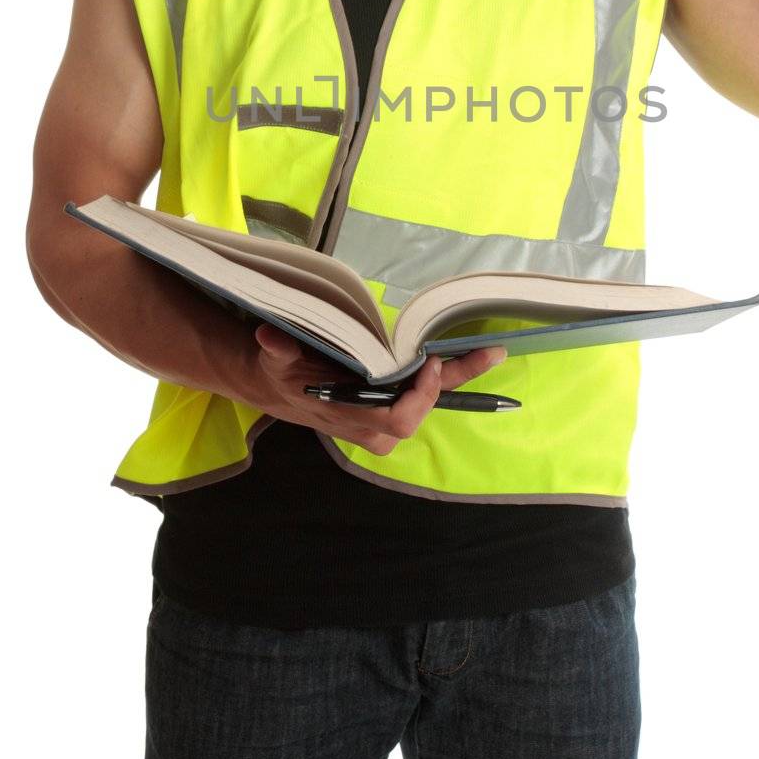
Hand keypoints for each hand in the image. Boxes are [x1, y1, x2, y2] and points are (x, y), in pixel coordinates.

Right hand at [247, 322, 507, 456]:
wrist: (277, 387)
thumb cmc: (281, 373)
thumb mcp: (275, 359)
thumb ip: (277, 349)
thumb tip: (270, 334)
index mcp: (348, 414)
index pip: (397, 421)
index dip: (418, 397)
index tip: (427, 360)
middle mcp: (370, 424)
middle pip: (423, 414)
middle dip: (454, 383)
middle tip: (488, 354)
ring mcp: (380, 418)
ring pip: (425, 406)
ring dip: (454, 380)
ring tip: (487, 354)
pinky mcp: (386, 405)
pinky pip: (420, 397)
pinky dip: (442, 378)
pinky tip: (464, 355)